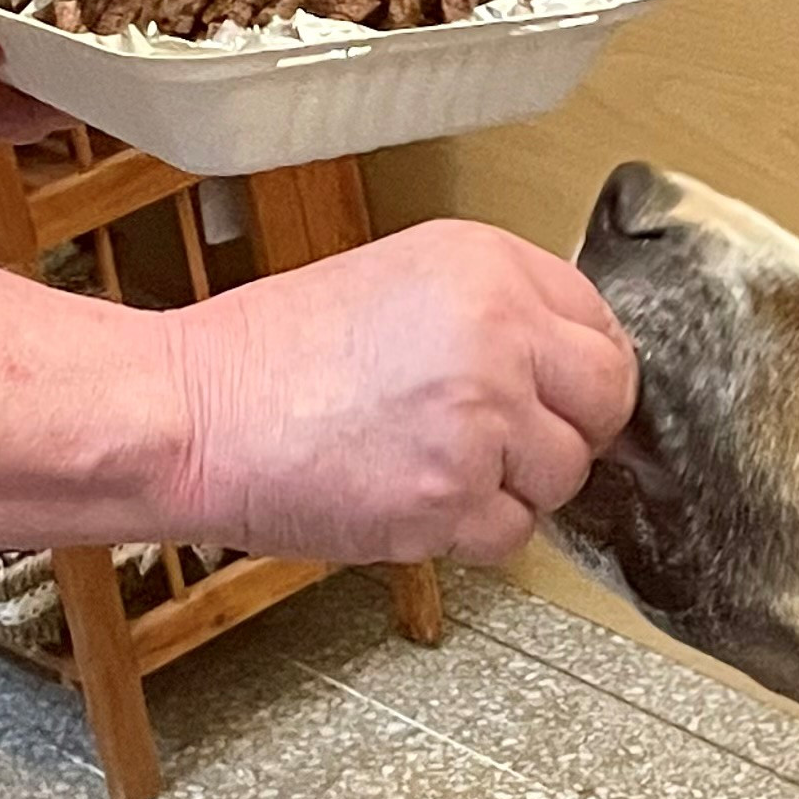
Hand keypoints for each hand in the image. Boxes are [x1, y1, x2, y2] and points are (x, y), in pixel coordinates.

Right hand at [165, 221, 637, 564]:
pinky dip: (470, 531)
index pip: (601, 326)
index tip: (553, 393)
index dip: (578, 372)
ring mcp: (481, 419)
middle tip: (505, 440)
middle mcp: (497, 334)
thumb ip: (491, 313)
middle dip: (567, 429)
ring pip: (565, 474)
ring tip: (433, 462)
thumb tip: (563, 364)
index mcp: (486, 265)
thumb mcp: (396, 283)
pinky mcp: (454, 496)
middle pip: (607, 401)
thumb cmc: (269, 357)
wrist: (190, 414)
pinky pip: (513, 533)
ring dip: (513, 485)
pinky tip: (412, 497)